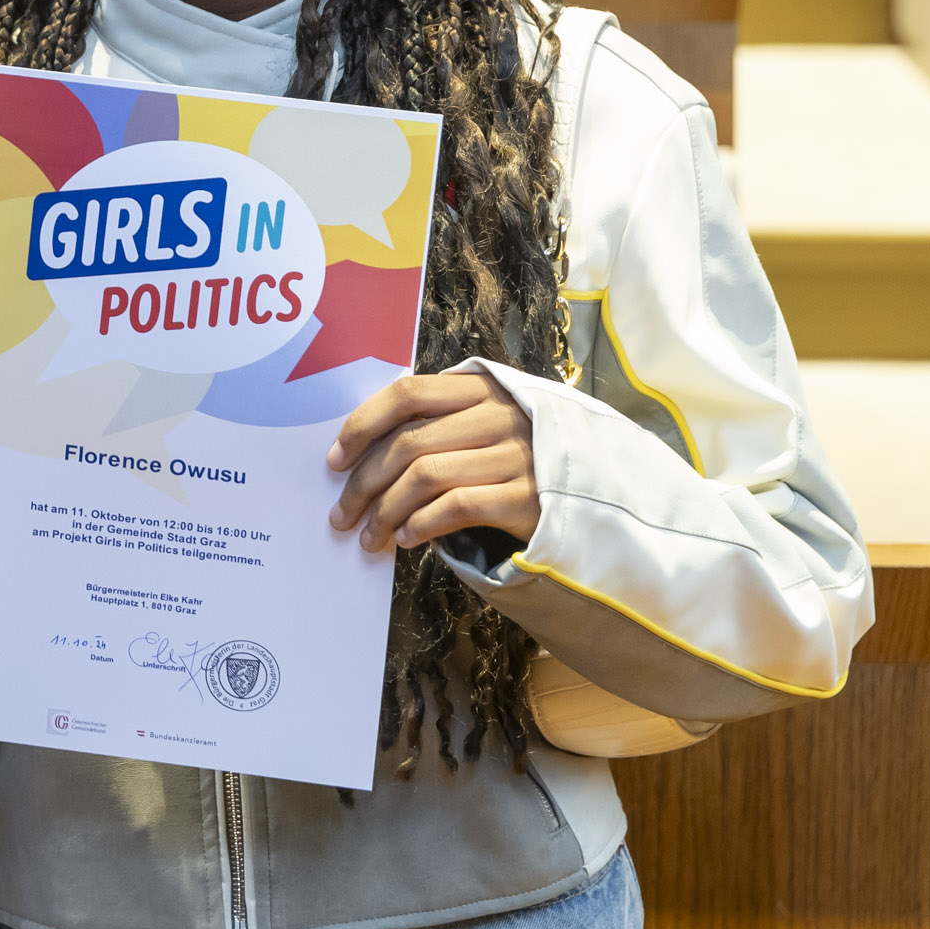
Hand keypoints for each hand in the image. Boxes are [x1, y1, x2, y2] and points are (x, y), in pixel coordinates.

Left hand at [325, 372, 539, 554]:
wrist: (595, 494)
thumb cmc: (519, 461)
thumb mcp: (482, 427)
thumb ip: (436, 426)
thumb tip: (357, 461)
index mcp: (480, 388)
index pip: (407, 393)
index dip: (362, 425)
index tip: (334, 461)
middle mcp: (499, 415)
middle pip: (408, 443)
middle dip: (363, 483)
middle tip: (341, 515)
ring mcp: (517, 454)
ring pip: (426, 477)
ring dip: (385, 512)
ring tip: (369, 537)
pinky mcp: (528, 496)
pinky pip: (456, 506)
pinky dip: (422, 524)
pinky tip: (407, 540)